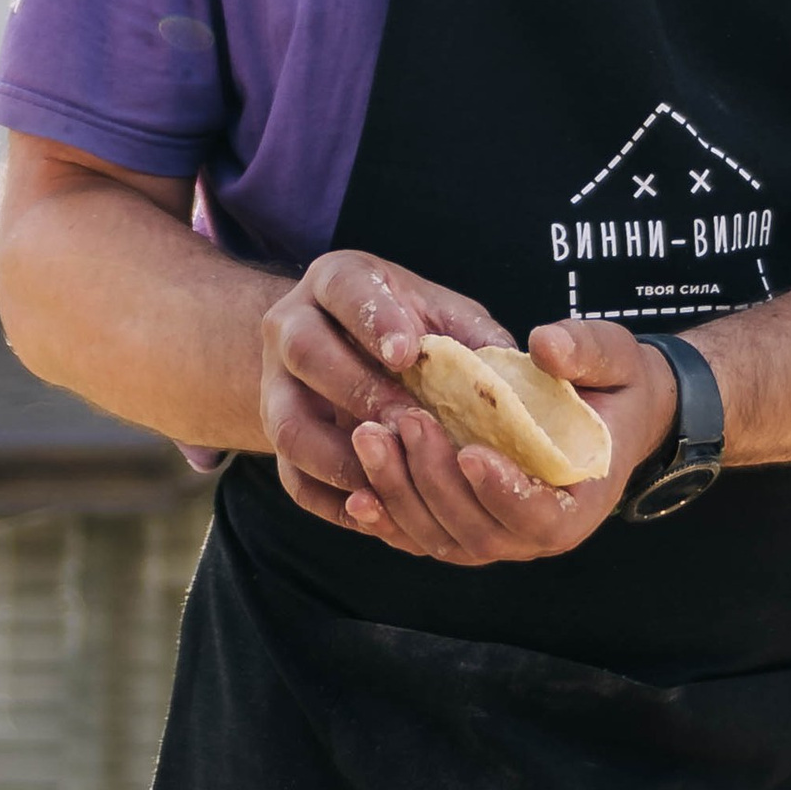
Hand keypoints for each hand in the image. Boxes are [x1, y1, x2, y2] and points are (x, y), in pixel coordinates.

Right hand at [259, 250, 514, 518]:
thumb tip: (516, 375)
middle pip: (306, 353)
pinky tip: (375, 507)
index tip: (407, 353)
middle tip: (410, 422)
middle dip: (358, 391)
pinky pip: (291, 478)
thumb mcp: (440, 313)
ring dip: (340, 456)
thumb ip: (472, 336)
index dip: (374, 321)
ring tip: (394, 471)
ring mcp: (274, 386)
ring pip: (287, 426)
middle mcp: (290, 327)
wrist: (340, 347)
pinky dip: (331, 500)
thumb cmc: (408, 329)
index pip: (345, 289)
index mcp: (335, 281)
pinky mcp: (277, 441)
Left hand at [331, 314, 684, 569]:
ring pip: (439, 537)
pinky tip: (353, 489)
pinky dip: (387, 518)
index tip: (471, 451)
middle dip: (434, 480)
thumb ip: (587, 352)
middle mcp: (534, 533)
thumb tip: (545, 345)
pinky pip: (419, 534)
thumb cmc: (612, 385)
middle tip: (405, 419)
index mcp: (580, 501)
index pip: (541, 518)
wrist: (605, 410)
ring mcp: (494, 534)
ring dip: (399, 493)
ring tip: (369, 435)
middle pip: (477, 532)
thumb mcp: (616, 358)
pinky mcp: (460, 525)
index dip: (505, 494)